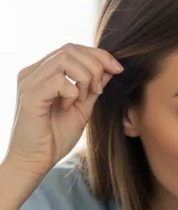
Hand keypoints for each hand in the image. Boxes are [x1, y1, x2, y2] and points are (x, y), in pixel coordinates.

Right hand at [4, 44, 123, 179]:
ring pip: (65, 59)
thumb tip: (110, 69)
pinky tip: (68, 107)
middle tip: (98, 90)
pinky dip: (73, 92)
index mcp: (43, 72)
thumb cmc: (55, 137)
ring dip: (85, 78)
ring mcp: (28, 82)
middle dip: (96, 66)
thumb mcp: (83, 108)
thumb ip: (94, 87)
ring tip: (83, 99)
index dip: (99, 55)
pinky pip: (59, 80)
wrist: (36, 161)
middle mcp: (33, 72)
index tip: (117, 69)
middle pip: (71, 49)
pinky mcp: (29, 95)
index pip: (73, 48)